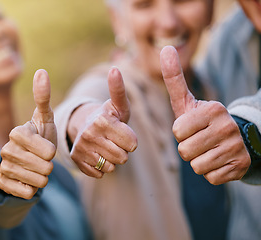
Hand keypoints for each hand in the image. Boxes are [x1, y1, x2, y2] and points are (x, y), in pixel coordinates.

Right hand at [0, 69, 55, 198]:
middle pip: (44, 167)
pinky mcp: (2, 184)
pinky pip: (28, 193)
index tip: (46, 148)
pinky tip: (27, 180)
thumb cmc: (40, 137)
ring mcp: (3, 168)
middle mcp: (7, 150)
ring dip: (42, 178)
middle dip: (49, 166)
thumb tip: (41, 71)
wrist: (28, 160)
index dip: (52, 152)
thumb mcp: (45, 118)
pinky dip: (33, 189)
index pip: (48, 151)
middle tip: (42, 160)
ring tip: (35, 169)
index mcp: (17, 133)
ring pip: (38, 182)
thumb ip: (43, 97)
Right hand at [68, 67, 137, 177]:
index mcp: (102, 120)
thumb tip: (114, 69)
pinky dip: (101, 167)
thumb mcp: (118, 105)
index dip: (131, 140)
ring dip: (112, 159)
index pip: (133, 145)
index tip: (122, 132)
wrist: (86, 125)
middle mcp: (89, 134)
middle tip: (113, 140)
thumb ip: (119, 90)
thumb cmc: (109, 117)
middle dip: (122, 150)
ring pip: (111, 167)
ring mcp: (81, 148)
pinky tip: (97, 154)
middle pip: (123, 158)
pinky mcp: (76, 160)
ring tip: (105, 147)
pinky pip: (99, 173)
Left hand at [160, 46, 249, 184]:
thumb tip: (166, 47)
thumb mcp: (187, 100)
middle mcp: (227, 127)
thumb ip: (174, 78)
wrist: (235, 137)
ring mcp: (236, 147)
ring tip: (209, 149)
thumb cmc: (202, 119)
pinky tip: (219, 160)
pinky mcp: (241, 166)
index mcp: (212, 110)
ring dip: (198, 161)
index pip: (178, 131)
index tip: (192, 127)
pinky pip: (211, 178)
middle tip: (200, 140)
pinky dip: (212, 172)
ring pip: (197, 166)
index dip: (181, 132)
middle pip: (185, 151)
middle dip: (188, 148)